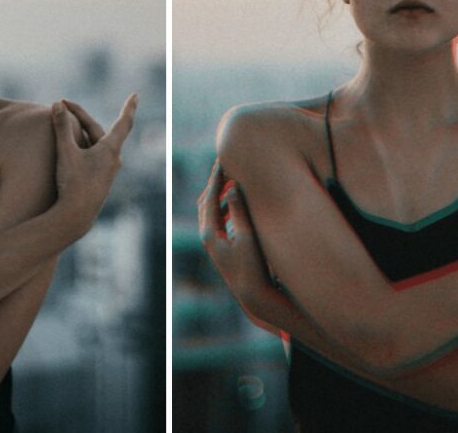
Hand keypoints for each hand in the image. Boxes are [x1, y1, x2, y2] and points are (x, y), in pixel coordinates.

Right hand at [51, 94, 136, 236]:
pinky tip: (75, 147)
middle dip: (80, 117)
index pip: (123, 122)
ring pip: (97, 144)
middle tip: (63, 105)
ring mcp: (107, 171)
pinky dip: (83, 145)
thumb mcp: (65, 152)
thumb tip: (57, 105)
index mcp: (110, 149)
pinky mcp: (100, 181)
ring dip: (82, 131)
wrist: (76, 217)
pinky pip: (94, 156)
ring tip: (67, 122)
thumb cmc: (72, 183)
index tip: (135, 95)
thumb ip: (61, 127)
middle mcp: (113, 159)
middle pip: (98, 131)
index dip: (128, 107)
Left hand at [198, 161, 275, 310]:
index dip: (216, 178)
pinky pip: (217, 220)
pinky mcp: (220, 247)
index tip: (223, 161)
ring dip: (220, 195)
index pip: (209, 198)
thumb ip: (239, 211)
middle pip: (205, 202)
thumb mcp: (247, 237)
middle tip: (226, 167)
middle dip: (215, 184)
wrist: (252, 295)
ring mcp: (212, 243)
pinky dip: (224, 207)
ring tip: (232, 181)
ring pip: (210, 211)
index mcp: (209, 233)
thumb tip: (232, 188)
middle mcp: (207, 237)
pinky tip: (236, 203)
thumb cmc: (252, 267)